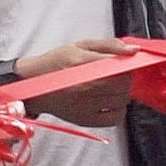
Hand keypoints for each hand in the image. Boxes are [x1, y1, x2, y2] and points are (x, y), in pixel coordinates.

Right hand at [14, 37, 136, 126]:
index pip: (119, 67)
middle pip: (123, 84)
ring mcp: (83, 105)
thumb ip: (108, 45)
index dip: (126, 65)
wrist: (32, 84)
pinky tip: (109, 101)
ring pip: (122, 100)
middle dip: (125, 77)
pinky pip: (115, 118)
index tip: (122, 63)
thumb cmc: (56, 62)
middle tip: (115, 74)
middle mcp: (82, 86)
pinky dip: (118, 110)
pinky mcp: (84, 120)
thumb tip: (134, 50)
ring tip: (109, 87)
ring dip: (122, 93)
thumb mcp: (79, 45)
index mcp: (80, 63)